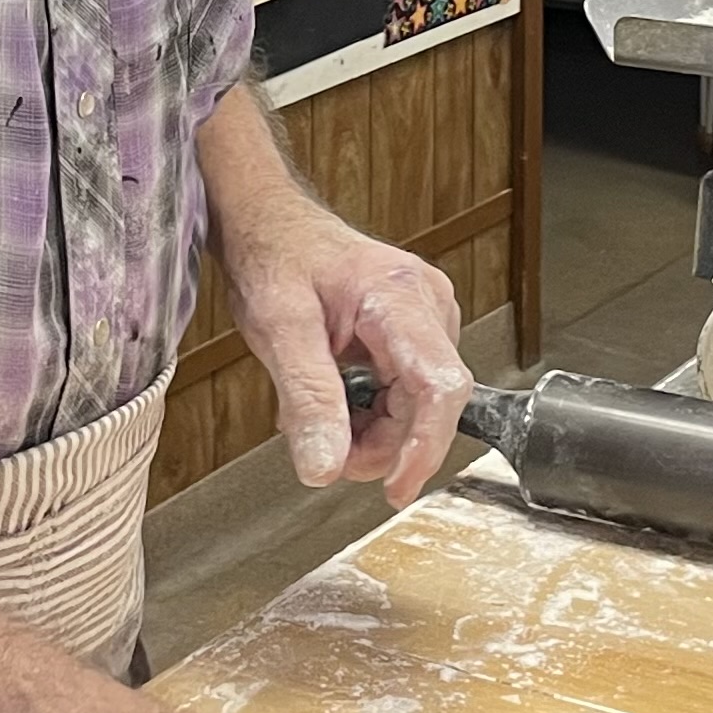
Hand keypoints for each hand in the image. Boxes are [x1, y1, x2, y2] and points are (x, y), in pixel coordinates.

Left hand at [217, 193, 472, 508]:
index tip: (396, 487)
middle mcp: (427, 303)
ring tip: (319, 416)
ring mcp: (427, 316)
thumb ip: (308, 399)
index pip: (439, 384)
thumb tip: (325, 467)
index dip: (424, 445)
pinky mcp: (418, 331)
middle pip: (429, 404)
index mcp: (399, 295)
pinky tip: (338, 399)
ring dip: (371, 430)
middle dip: (379, 443)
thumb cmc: (276, 259)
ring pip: (419, 406)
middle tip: (323, 450)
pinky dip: (372, 412)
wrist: (273, 226)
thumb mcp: (279, 330)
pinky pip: (409, 392)